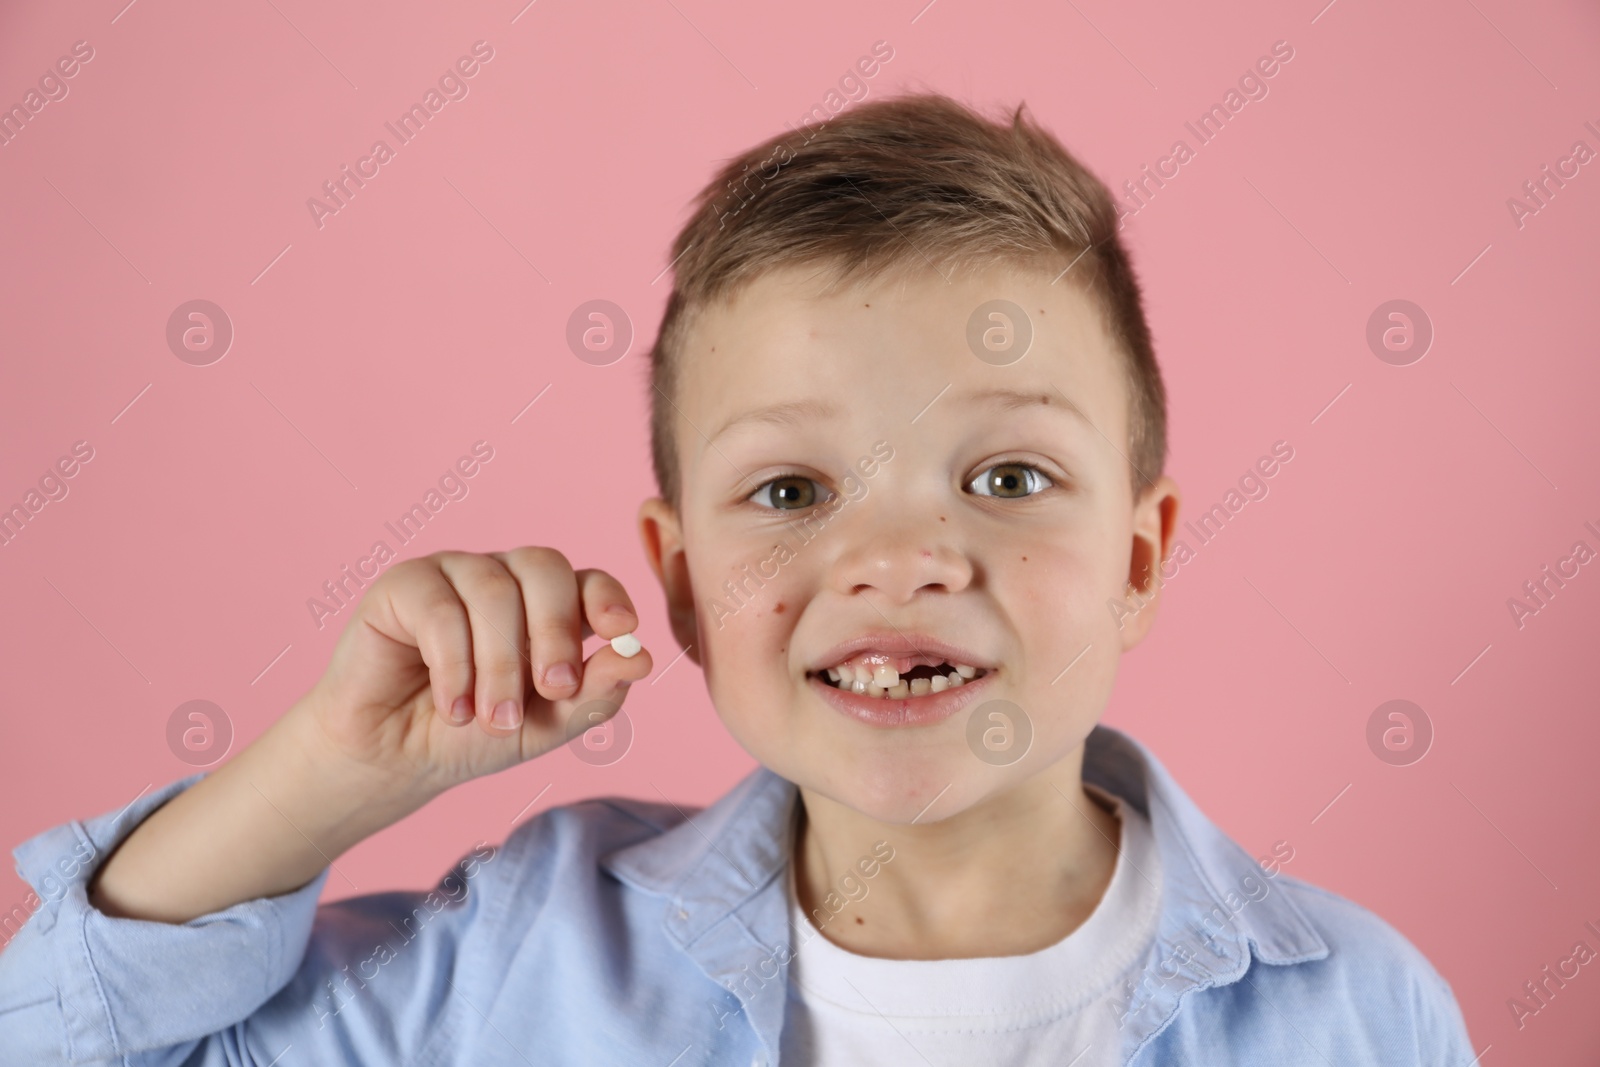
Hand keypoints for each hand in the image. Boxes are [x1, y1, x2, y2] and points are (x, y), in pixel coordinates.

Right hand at [292, 548, 653, 799]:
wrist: (393, 760)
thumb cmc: (472, 736)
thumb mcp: (545, 725)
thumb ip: (595, 693)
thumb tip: (643, 658)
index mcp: (547, 604)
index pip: (589, 581)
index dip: (608, 599)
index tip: (621, 631)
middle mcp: (505, 578)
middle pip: (545, 568)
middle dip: (556, 631)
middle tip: (554, 689)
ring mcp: (455, 574)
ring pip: (494, 592)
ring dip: (500, 665)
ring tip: (491, 719)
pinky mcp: (404, 585)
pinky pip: (440, 608)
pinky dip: (454, 665)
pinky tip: (453, 706)